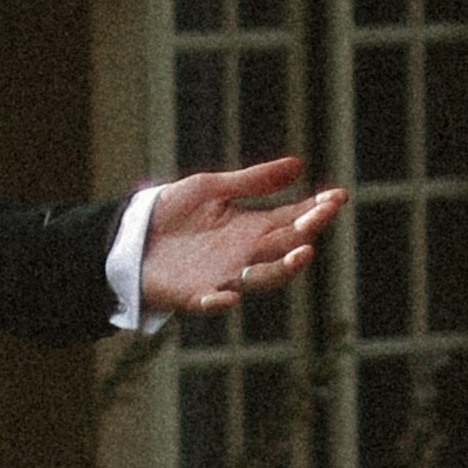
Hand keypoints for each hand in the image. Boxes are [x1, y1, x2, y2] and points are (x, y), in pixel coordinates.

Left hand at [131, 157, 343, 323]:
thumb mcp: (211, 188)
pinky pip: (210, 302)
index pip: (294, 218)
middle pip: (286, 247)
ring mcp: (223, 276)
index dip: (317, 209)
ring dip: (282, 269)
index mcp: (253, 227)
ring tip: (302, 254)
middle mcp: (246, 254)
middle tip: (317, 219)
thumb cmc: (173, 212)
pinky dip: (219, 301)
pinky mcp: (193, 294)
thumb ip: (252, 182)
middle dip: (305, 233)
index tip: (338, 196)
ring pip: (262, 278)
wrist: (129, 237)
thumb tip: (298, 165)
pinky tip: (228, 296)